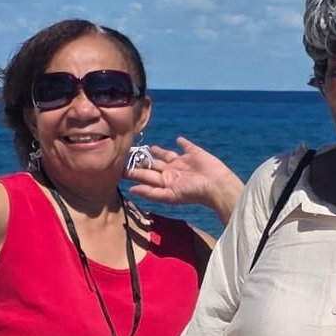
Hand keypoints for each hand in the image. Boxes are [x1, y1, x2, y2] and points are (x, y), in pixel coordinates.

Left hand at [128, 138, 242, 223]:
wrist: (216, 185)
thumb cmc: (193, 192)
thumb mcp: (170, 195)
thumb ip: (151, 193)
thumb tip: (131, 190)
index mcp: (165, 181)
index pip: (145, 175)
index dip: (133, 172)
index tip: (118, 168)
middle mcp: (172, 171)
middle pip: (153, 165)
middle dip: (141, 161)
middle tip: (127, 154)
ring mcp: (183, 161)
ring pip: (166, 155)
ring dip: (158, 152)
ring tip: (149, 147)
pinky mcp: (194, 152)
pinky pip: (185, 146)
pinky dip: (181, 143)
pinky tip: (178, 139)